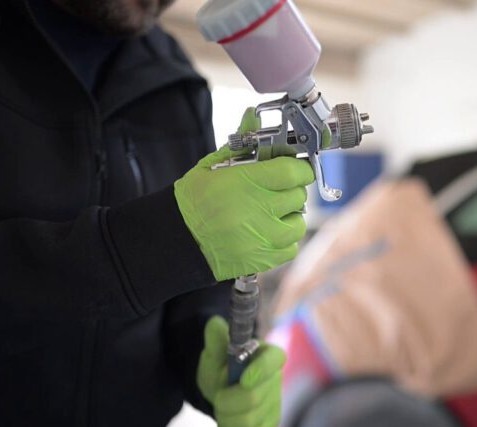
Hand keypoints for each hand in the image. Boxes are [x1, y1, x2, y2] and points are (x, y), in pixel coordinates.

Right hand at [174, 108, 313, 280]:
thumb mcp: (213, 166)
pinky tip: (267, 232)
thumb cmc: (194, 201)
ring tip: (270, 213)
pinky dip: (284, 239)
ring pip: (299, 222)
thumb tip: (252, 117)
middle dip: (290, 190)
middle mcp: (259, 211)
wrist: (176, 240)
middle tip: (274, 190)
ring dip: (289, 216)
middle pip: (298, 196)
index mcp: (247, 183)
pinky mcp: (263, 259)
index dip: (299, 168)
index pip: (293, 171)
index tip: (296, 169)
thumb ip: (240, 143)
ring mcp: (263, 238)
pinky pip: (291, 246)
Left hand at [198, 316, 285, 426]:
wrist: (221, 388)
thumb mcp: (215, 354)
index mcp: (268, 355)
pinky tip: (231, 418)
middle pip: (253, 398)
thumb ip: (216, 341)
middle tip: (218, 395)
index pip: (274, 360)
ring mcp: (275, 403)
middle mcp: (277, 379)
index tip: (242, 379)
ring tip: (223, 406)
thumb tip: (214, 323)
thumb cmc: (221, 368)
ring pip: (248, 420)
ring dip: (226, 416)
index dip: (261, 371)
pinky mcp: (270, 423)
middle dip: (227, 400)